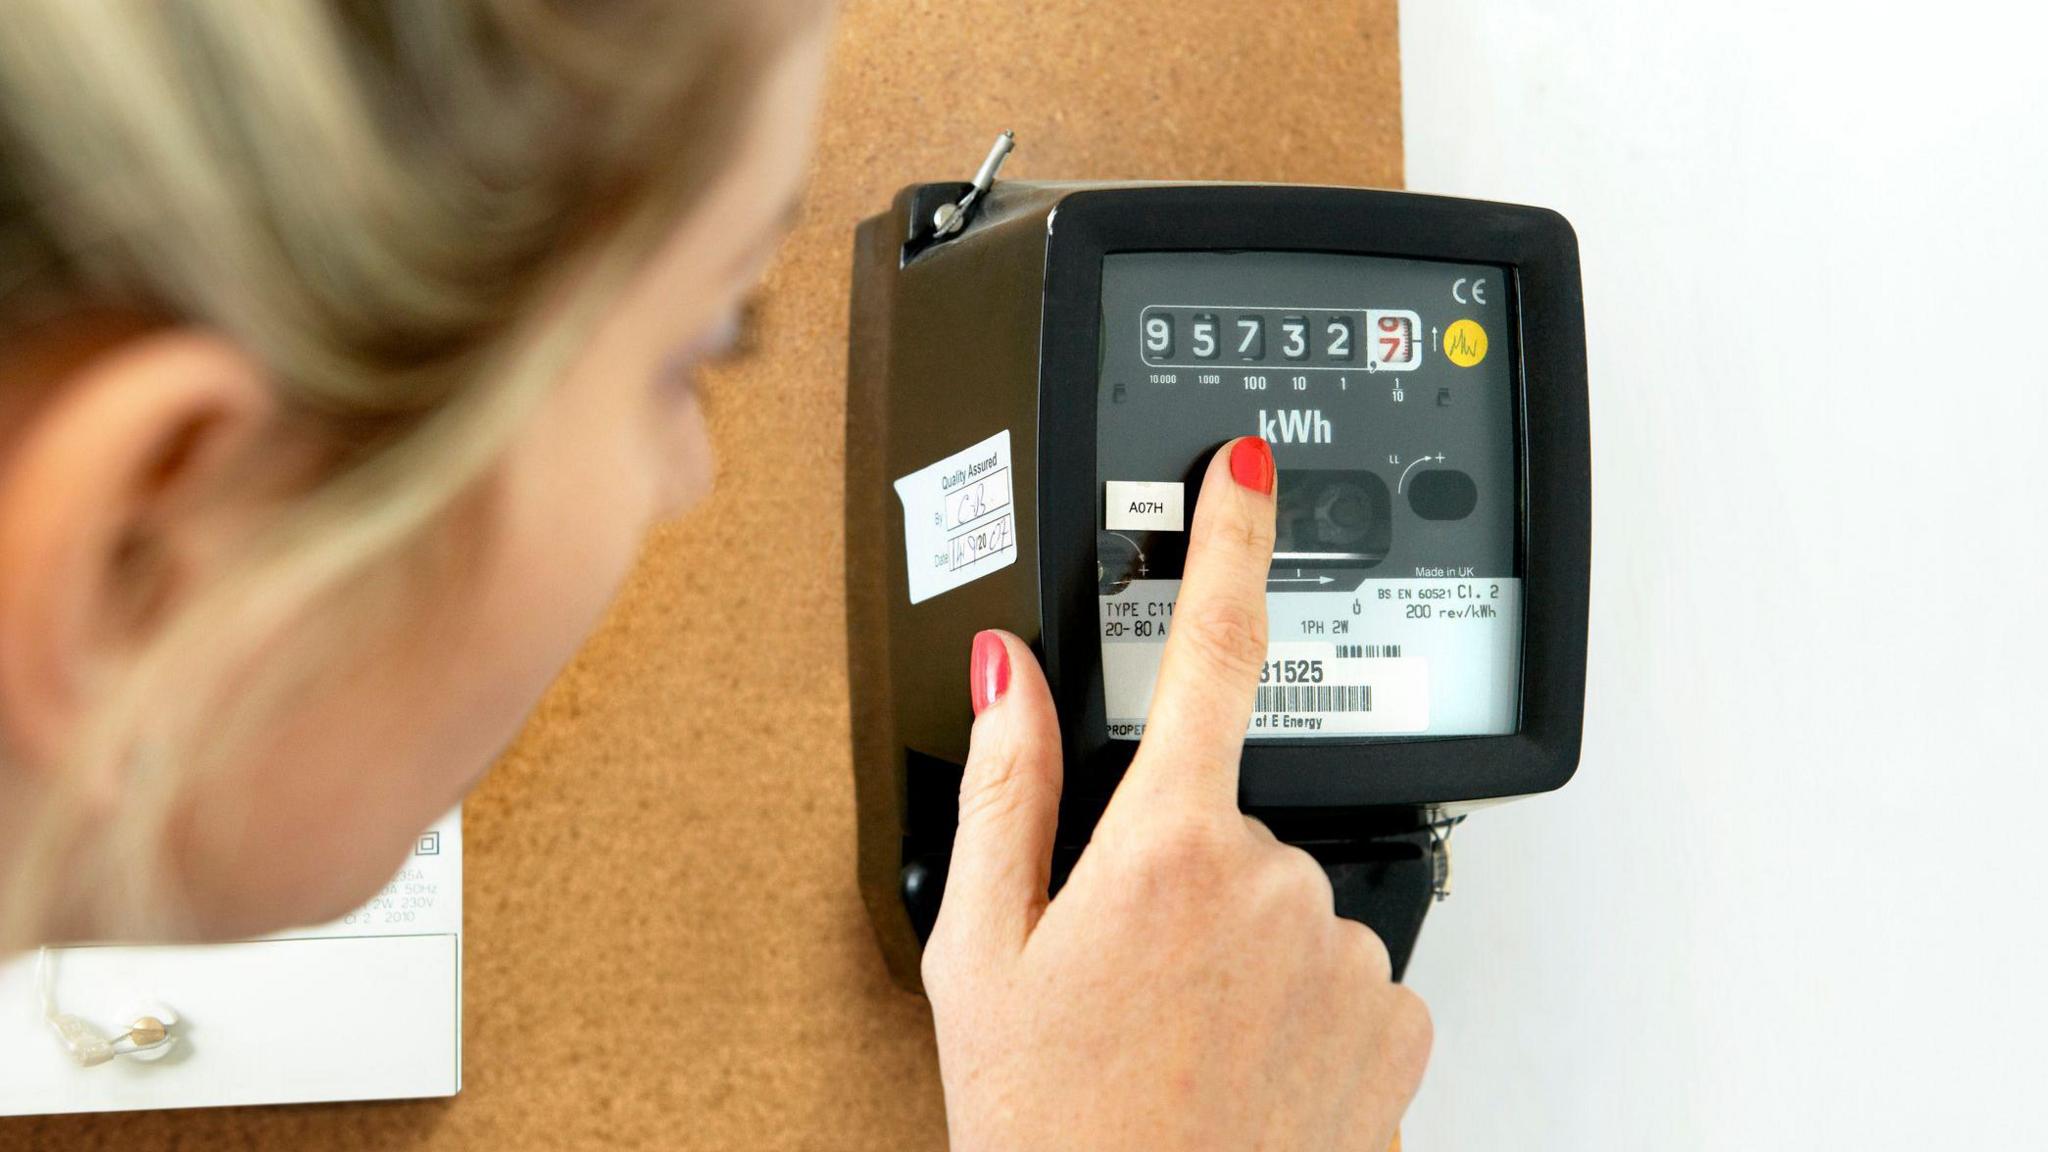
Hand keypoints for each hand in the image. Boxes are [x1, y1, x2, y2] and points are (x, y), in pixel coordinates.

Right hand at [926, 436, 1431, 1151]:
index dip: (1231, 538)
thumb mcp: (981, 952)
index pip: (1210, 648)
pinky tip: (1239, 1065)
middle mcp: (1277, 887)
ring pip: (1290, 900)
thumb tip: (1008, 674)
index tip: (1250, 470)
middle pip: (1234, 815)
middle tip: (1125, 973)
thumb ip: (1005, 789)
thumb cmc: (1052, 1130)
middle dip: (1183, 868)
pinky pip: (1346, 972)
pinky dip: (1299, 1005)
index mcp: (1167, 849)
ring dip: (1242, 946)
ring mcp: (1347, 958)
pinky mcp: (1399, 1026)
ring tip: (1176, 1037)